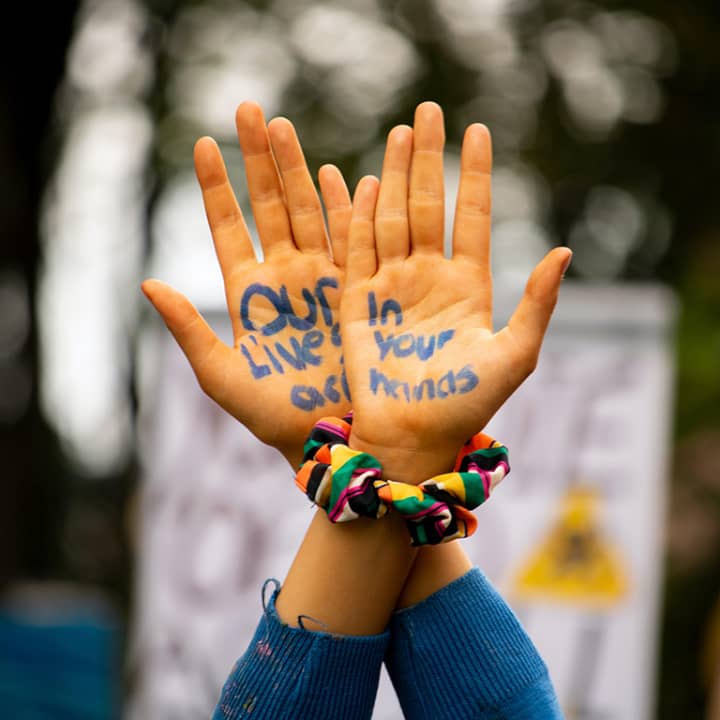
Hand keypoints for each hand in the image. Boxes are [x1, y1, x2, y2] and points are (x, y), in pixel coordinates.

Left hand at [142, 102, 352, 465]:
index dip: (218, 188)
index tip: (205, 145)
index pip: (229, 228)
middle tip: (251, 109)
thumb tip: (148, 283)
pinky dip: (346, 208)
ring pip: (309, 213)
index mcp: (249, 295)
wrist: (329, 435)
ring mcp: (322, 280)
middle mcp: (285, 278)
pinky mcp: (357, 291)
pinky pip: (351, 241)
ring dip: (299, 171)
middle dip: (260, 160)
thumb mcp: (221, 376)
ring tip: (286, 127)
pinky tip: (338, 174)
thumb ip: (188, 329)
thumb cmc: (273, 416)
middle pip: (270, 207)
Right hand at [341, 102, 571, 482]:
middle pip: (428, 206)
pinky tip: (365, 183)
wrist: (413, 437)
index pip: (471, 216)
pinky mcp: (358, 303)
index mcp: (468, 286)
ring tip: (400, 132)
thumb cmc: (466, 405)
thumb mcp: (514, 356)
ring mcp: (391, 287)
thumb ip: (538, 305)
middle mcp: (428, 278)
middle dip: (429, 159)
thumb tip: (565, 251)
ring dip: (395, 175)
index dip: (475, 174)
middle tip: (429, 111)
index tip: (479, 131)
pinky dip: (359, 218)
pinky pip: (357, 252)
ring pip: (392, 219)